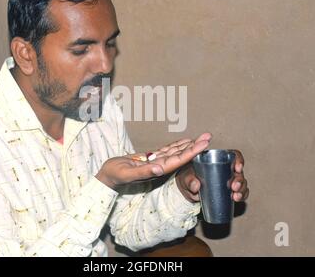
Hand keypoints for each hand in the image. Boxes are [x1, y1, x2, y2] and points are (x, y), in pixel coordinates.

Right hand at [95, 133, 211, 188]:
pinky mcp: (150, 159)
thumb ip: (143, 172)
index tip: (203, 145)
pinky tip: (184, 141)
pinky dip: (176, 145)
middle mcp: (159, 167)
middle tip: (208, 137)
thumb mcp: (127, 174)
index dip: (191, 152)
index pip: (178, 160)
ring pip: (175, 152)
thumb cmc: (115, 175)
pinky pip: (166, 151)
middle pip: (181, 155)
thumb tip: (159, 169)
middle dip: (195, 147)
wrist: (107, 177)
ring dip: (188, 145)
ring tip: (201, 138)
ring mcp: (155, 163)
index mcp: (156, 171)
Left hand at [176, 149, 248, 202]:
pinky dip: (242, 196)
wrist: (186, 191)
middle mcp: (226, 169)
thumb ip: (189, 180)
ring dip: (242, 189)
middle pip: (239, 171)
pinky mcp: (229, 192)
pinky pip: (241, 193)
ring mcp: (228, 181)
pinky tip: (237, 199)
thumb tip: (196, 185)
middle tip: (234, 186)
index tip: (237, 168)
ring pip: (242, 183)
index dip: (238, 160)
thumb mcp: (186, 177)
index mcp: (217, 160)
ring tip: (235, 196)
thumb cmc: (187, 178)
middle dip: (239, 179)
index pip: (233, 155)